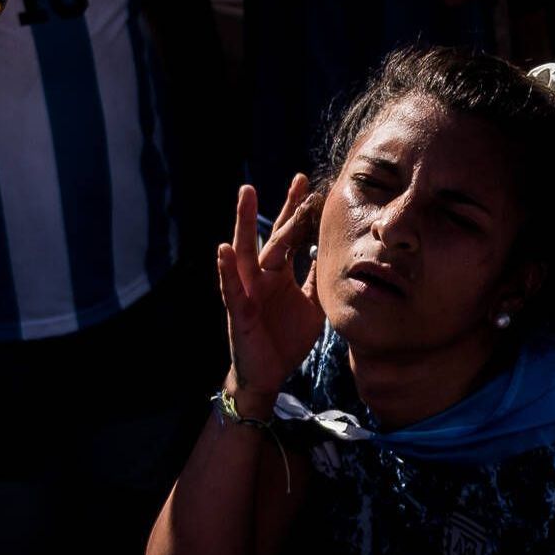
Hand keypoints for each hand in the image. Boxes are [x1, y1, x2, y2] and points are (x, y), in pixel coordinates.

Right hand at [220, 176, 323, 408]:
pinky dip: (225, 268)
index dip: (300, 212)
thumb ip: (316, 280)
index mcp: (279, 273)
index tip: (311, 185)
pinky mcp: (238, 310)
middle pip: (273, 235)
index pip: (291, 237)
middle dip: (285, 207)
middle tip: (298, 180)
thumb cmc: (285, 339)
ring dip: (245, 222)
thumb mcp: (311, 306)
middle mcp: (262, 275)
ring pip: (246, 251)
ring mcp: (248, 290)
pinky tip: (222, 249)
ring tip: (247, 194)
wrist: (268, 374)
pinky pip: (231, 287)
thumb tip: (332, 255)